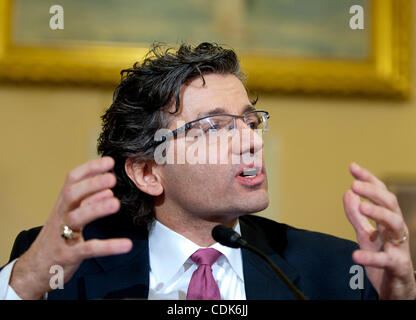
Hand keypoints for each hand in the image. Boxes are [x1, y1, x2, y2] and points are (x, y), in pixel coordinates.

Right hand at [9, 157, 132, 298]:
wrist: (35, 269)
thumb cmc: (56, 239)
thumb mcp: (69, 217)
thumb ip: (88, 203)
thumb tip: (108, 190)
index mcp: (63, 205)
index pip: (72, 180)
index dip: (89, 169)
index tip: (109, 161)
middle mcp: (61, 216)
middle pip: (71, 195)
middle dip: (91, 185)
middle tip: (112, 179)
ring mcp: (62, 236)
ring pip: (76, 218)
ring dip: (96, 208)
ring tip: (115, 203)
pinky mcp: (69, 255)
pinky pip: (89, 249)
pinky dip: (108, 246)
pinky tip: (126, 244)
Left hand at [343, 162, 415, 298]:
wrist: (396, 289)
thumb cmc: (382, 257)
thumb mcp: (365, 235)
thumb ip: (356, 216)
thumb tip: (347, 192)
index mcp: (387, 221)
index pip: (380, 194)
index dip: (368, 180)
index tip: (352, 167)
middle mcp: (396, 230)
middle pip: (391, 204)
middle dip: (374, 191)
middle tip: (354, 184)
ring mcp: (399, 248)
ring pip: (396, 225)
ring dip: (378, 213)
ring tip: (361, 205)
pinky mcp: (398, 267)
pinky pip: (387, 260)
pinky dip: (371, 257)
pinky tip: (355, 255)